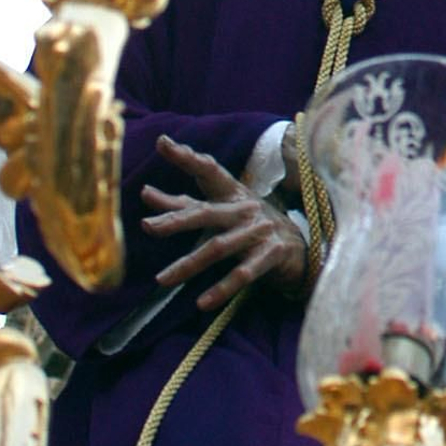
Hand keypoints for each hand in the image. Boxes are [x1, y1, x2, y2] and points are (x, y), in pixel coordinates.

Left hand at [141, 136, 307, 311]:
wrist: (301, 249)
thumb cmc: (251, 228)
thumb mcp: (222, 211)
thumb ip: (184, 204)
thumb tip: (144, 193)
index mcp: (233, 193)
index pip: (208, 170)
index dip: (186, 157)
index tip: (162, 143)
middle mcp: (245, 208)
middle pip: (206, 212)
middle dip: (176, 220)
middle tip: (148, 227)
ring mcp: (259, 231)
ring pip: (218, 247)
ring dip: (189, 265)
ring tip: (162, 280)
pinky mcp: (271, 255)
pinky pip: (242, 274)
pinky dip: (221, 289)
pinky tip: (201, 302)